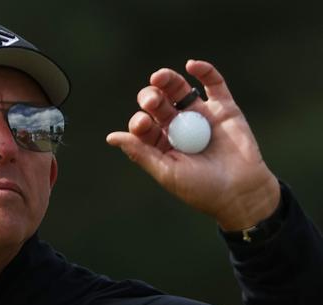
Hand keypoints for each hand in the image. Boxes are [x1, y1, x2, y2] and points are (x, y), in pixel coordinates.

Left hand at [106, 59, 279, 230]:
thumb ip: (141, 153)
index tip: (143, 124)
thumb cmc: (201, 188)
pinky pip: (213, 84)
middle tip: (153, 102)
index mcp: (160, 143)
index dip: (139, 121)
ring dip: (168, 81)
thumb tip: (110, 137)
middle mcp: (177, 126)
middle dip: (151, 98)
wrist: (241, 192)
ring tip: (160, 77)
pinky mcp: (224, 108)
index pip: (143, 125)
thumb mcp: (166, 172)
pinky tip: (192, 65)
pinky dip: (204, 71)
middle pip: (157, 104)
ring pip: (179, 90)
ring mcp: (200, 115)